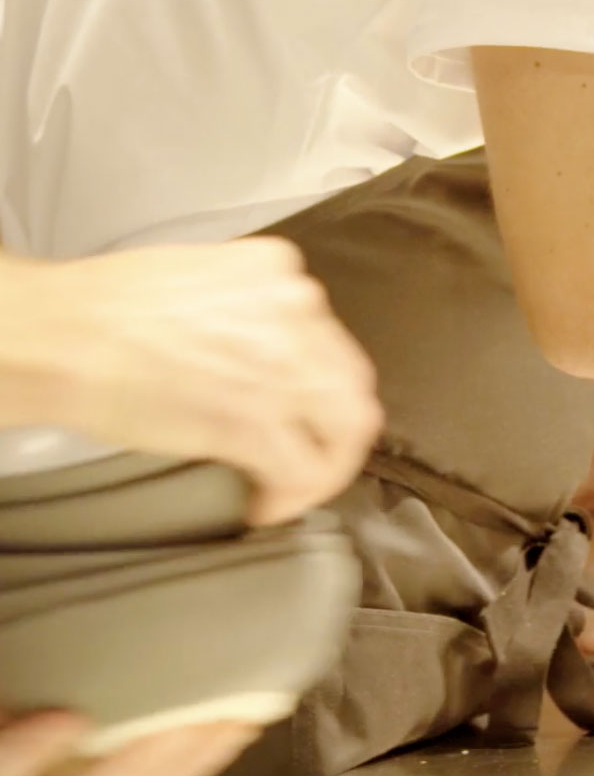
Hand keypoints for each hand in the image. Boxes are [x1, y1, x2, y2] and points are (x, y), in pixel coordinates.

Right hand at [0, 241, 380, 525]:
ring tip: (294, 485)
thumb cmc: (103, 310)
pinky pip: (303, 469)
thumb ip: (247, 310)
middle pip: (351, 382)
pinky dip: (292, 495)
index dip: (316, 383)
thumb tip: (255, 357)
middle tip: (310, 454)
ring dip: (326, 464)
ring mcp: (286, 364)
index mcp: (281, 271)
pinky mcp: (258, 419)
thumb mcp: (203, 281)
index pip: (328, 337)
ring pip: (347, 425)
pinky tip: (264, 504)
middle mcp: (298, 310)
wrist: (61, 334)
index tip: (298, 410)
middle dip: (333, 427)